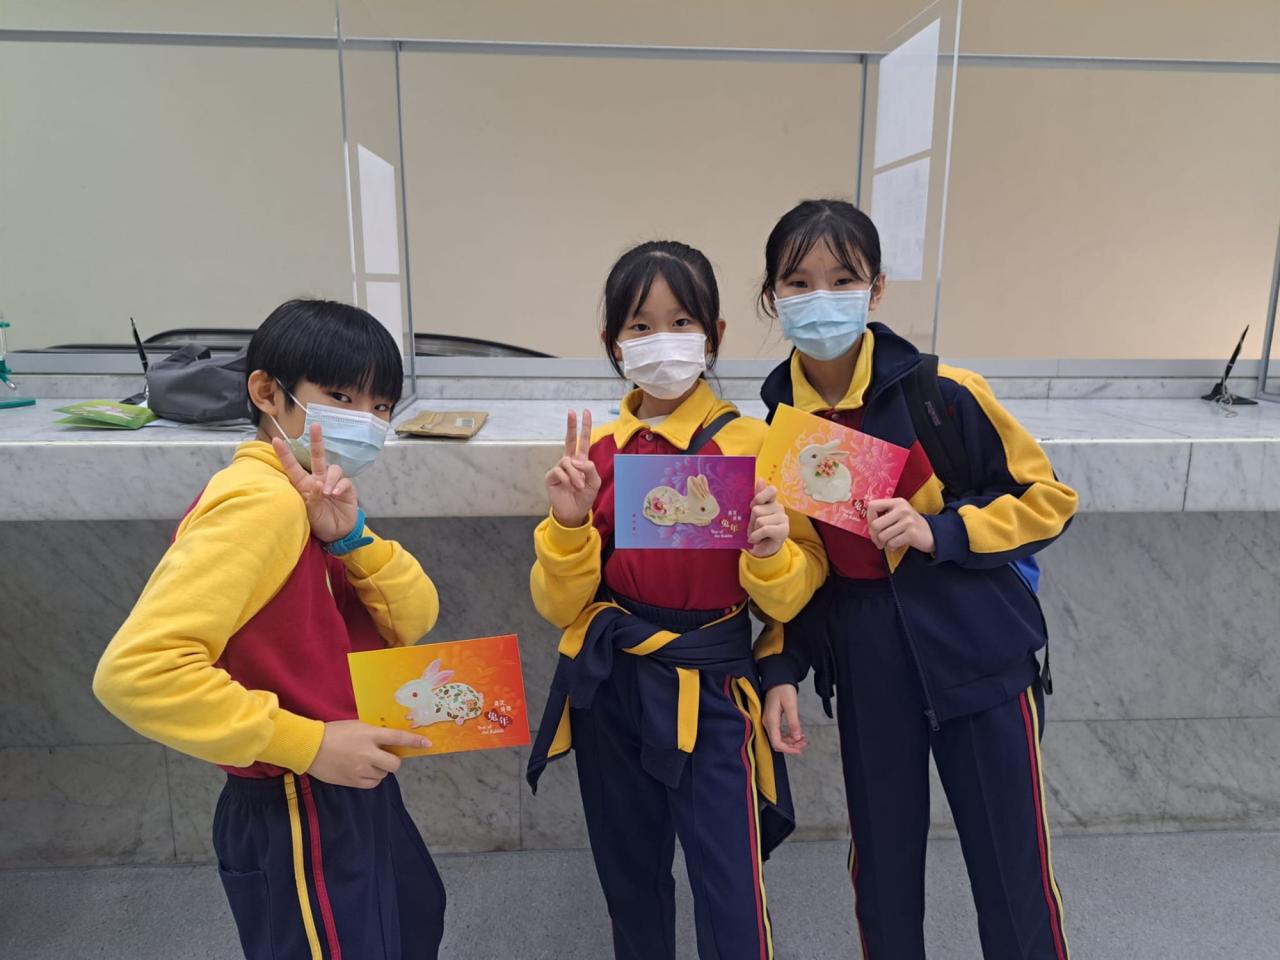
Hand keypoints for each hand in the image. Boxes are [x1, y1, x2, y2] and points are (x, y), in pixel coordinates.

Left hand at [273, 425, 359, 543]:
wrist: (337, 533)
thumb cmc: (320, 522)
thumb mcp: (310, 513)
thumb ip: (313, 498)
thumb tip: (318, 484)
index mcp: (304, 485)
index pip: (293, 467)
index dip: (285, 454)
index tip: (275, 440)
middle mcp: (319, 479)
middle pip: (318, 456)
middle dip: (317, 440)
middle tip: (315, 425)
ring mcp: (333, 483)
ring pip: (333, 468)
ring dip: (330, 479)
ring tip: (326, 493)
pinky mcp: (347, 489)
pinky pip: (344, 482)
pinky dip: (338, 486)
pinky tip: (334, 494)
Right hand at [307, 720, 430, 787]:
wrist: (309, 747)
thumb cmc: (332, 732)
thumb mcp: (356, 726)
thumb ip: (373, 734)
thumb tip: (389, 742)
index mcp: (369, 735)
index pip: (398, 738)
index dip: (415, 741)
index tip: (427, 744)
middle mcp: (367, 753)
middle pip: (395, 763)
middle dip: (393, 760)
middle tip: (384, 756)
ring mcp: (360, 769)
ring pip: (383, 774)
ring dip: (380, 769)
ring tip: (366, 762)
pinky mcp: (352, 781)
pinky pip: (372, 784)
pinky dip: (371, 778)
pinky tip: (362, 771)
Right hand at [546, 409, 600, 527]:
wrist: (574, 511)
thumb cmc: (585, 497)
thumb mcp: (595, 483)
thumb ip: (591, 468)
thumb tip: (577, 460)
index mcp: (581, 461)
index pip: (583, 441)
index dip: (584, 427)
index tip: (585, 412)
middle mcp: (570, 462)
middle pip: (569, 440)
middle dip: (571, 425)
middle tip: (572, 412)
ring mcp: (559, 468)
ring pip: (567, 461)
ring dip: (575, 475)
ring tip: (579, 486)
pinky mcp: (551, 476)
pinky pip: (560, 471)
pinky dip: (568, 480)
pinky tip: (570, 487)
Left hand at [746, 478, 788, 558]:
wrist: (763, 549)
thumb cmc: (757, 529)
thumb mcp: (753, 514)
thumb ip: (757, 497)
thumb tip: (760, 478)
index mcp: (771, 501)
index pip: (771, 490)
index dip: (759, 497)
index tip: (752, 506)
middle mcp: (779, 507)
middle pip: (757, 509)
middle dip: (750, 521)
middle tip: (753, 528)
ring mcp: (783, 518)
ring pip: (759, 520)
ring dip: (753, 530)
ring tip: (756, 535)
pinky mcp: (784, 530)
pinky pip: (764, 529)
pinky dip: (756, 536)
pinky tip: (756, 540)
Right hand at [763, 684, 806, 754]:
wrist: (777, 679)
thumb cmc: (784, 689)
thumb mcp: (791, 705)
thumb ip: (794, 722)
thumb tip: (797, 738)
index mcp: (771, 720)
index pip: (776, 742)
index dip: (788, 749)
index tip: (799, 750)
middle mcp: (767, 722)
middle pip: (777, 742)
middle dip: (791, 746)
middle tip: (804, 743)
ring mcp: (768, 721)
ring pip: (778, 738)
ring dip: (791, 741)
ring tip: (803, 739)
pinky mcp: (771, 719)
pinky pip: (779, 732)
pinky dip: (788, 735)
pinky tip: (797, 733)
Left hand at [866, 497, 934, 553]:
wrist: (932, 533)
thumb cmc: (909, 525)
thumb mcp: (898, 514)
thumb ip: (884, 515)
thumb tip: (866, 527)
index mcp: (897, 502)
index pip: (872, 506)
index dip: (868, 519)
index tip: (872, 526)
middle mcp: (902, 509)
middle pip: (875, 525)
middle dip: (874, 536)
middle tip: (878, 540)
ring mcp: (908, 521)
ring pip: (882, 536)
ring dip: (883, 543)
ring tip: (888, 542)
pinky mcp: (911, 533)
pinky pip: (891, 543)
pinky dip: (891, 547)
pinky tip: (896, 545)